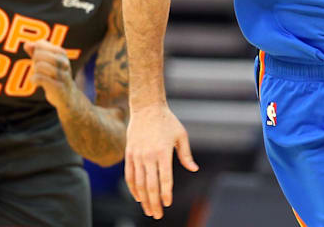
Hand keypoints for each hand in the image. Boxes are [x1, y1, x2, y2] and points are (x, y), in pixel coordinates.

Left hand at [23, 40, 76, 108]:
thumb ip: (35, 51)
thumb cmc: (54, 76)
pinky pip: (41, 79)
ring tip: (38, 75)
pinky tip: (35, 82)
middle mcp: (64, 62)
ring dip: (35, 71)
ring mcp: (62, 75)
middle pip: (39, 54)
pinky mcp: (58, 87)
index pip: (40, 44)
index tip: (39, 59)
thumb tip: (26, 44)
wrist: (67, 96)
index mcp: (61, 53)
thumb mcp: (46, 62)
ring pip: (40, 66)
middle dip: (34, 61)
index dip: (35, 51)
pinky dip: (34, 79)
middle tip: (37, 68)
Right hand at [125, 104, 198, 218]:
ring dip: (143, 199)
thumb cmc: (168, 122)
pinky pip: (129, 175)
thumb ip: (186, 155)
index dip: (166, 193)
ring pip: (138, 183)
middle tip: (157, 215)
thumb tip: (194, 169)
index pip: (165, 178)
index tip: (168, 204)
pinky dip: (132, 188)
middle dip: (154, 202)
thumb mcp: (181, 135)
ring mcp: (137, 155)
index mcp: (163, 152)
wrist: (147, 108)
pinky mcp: (129, 154)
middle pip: (150, 185)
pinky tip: (138, 197)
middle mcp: (149, 156)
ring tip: (148, 210)